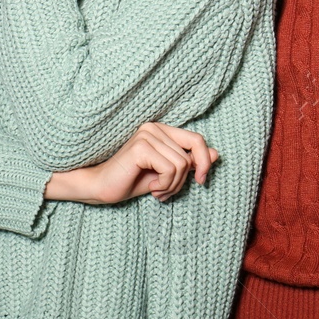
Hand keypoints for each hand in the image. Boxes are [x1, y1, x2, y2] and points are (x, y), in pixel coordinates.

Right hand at [46, 123, 218, 204]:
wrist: (102, 188)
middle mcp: (154, 128)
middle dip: (185, 179)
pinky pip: (170, 169)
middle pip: (192, 154)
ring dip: (173, 185)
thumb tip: (217, 154)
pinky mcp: (141, 147)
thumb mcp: (167, 173)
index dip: (205, 161)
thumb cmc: (132, 180)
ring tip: (157, 191)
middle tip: (169, 190)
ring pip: (182, 164)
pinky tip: (151, 189)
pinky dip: (165, 184)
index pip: (197, 140)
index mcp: (162, 130)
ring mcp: (147, 135)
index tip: (201, 181)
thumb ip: (190, 162)